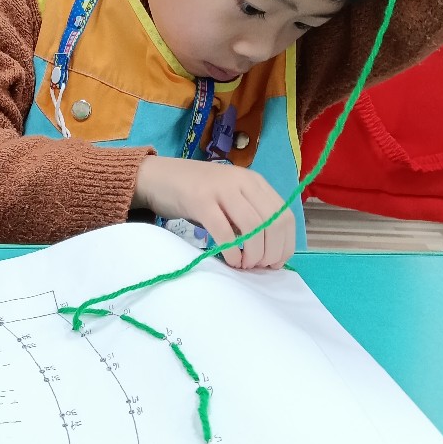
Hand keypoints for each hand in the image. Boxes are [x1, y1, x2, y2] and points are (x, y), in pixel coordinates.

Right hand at [132, 158, 294, 269]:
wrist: (157, 177)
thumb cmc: (196, 192)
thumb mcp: (230, 199)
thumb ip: (249, 216)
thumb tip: (269, 251)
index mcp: (255, 182)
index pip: (285, 215)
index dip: (285, 244)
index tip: (276, 262)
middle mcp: (242, 182)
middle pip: (273, 222)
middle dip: (271, 252)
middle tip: (259, 267)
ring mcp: (221, 189)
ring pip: (253, 227)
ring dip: (253, 254)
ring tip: (244, 265)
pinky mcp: (200, 200)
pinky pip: (225, 231)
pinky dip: (232, 251)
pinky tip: (230, 260)